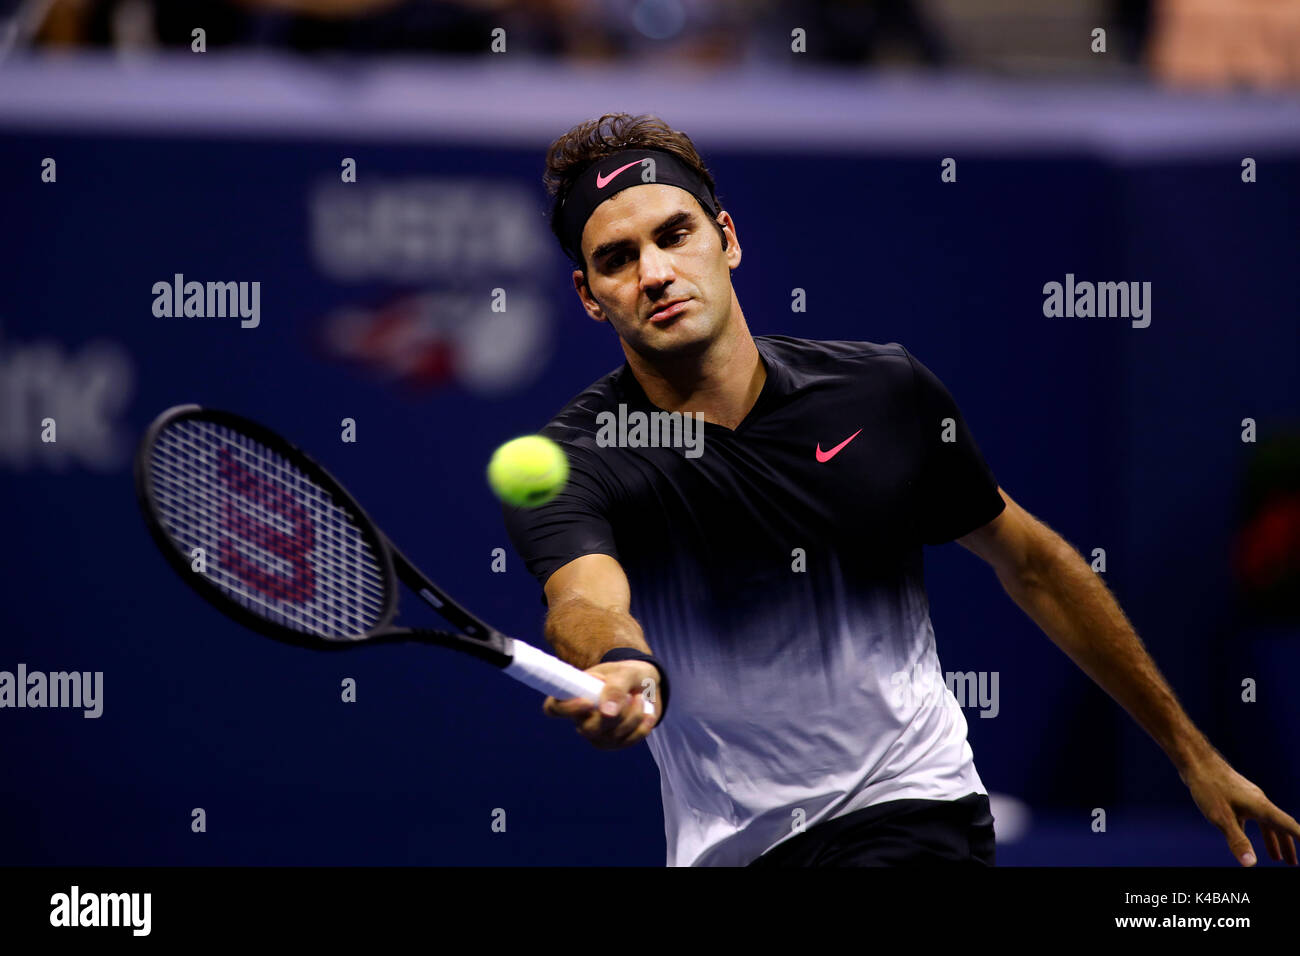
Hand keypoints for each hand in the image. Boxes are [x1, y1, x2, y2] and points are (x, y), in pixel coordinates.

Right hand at [543, 660, 659, 749]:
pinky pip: (627, 741)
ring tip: (640, 698)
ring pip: (611, 736)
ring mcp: (597, 734)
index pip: (554, 708)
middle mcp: (581, 718)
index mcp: (574, 695)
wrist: (645, 684)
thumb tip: (607, 713)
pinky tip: (648, 714)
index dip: (566, 709)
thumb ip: (615, 688)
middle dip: (616, 714)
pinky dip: (642, 727)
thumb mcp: (624, 673)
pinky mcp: (614, 742)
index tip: (589, 701)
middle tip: (632, 695)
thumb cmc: (627, 675)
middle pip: (588, 729)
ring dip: (633, 717)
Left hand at [1180, 752, 1299, 864]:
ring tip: (1275, 858)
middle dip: (1288, 846)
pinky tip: (1245, 837)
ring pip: (1266, 822)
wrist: (1195, 761)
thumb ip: (1237, 840)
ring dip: (1272, 840)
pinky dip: (1254, 830)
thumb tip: (1250, 864)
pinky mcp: (1237, 796)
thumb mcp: (1221, 818)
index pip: (1289, 826)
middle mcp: (1259, 801)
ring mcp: (1248, 798)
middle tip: (1292, 864)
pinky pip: (1253, 817)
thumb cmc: (1208, 786)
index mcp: (1262, 807)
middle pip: (1280, 826)